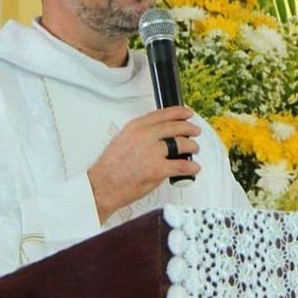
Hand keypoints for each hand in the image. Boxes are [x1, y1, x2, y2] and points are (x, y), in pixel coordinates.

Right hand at [87, 106, 200, 222]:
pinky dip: (191, 167)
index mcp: (136, 127)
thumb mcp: (122, 140)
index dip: (179, 112)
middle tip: (195, 130)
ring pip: (181, 144)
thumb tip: (157, 136)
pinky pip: (181, 166)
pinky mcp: (157, 169)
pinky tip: (193, 168)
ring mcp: (152, 152)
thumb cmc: (110, 168)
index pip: (162, 114)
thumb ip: (140, 135)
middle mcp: (145, 136)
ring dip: (192, 147)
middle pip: (175, 127)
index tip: (186, 113)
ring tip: (194, 150)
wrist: (102, 185)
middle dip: (189, 128)